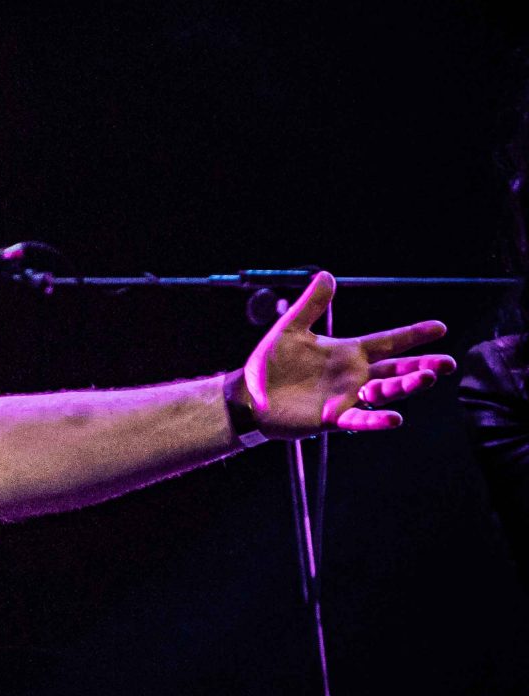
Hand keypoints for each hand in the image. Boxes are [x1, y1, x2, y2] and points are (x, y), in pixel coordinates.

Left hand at [239, 271, 454, 437]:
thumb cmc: (271, 363)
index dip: (413, 335)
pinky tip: (396, 419)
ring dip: (406, 387)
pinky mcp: (332, 418)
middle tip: (448, 364)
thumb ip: (311, 304)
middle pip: (396, 369)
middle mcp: (354, 375)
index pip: (388, 341)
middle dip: (423, 366)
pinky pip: (359, 420)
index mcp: (348, 352)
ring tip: (427, 378)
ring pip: (385, 392)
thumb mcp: (291, 329)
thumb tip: (327, 275)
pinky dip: (376, 420)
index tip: (440, 327)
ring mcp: (346, 397)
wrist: (248, 395)